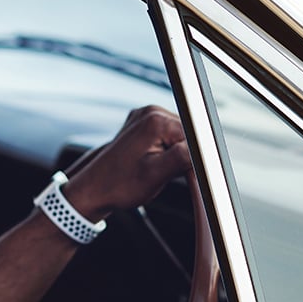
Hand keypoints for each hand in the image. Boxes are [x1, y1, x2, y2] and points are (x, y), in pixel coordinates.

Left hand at [61, 105, 190, 220]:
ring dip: (176, 155)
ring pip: (180, 137)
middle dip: (185, 155)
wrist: (95, 189)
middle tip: (164, 172)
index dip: (194, 157)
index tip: (182, 171)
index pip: (196, 135)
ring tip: (154, 168)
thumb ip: (184, 157)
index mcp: (155, 120)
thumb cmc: (118, 185)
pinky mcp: (143, 125)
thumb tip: (207, 149)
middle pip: (189, 134)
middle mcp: (150, 113)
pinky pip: (168, 137)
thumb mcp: (156, 175)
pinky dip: (166, 152)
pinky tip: (152, 163)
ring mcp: (145, 117)